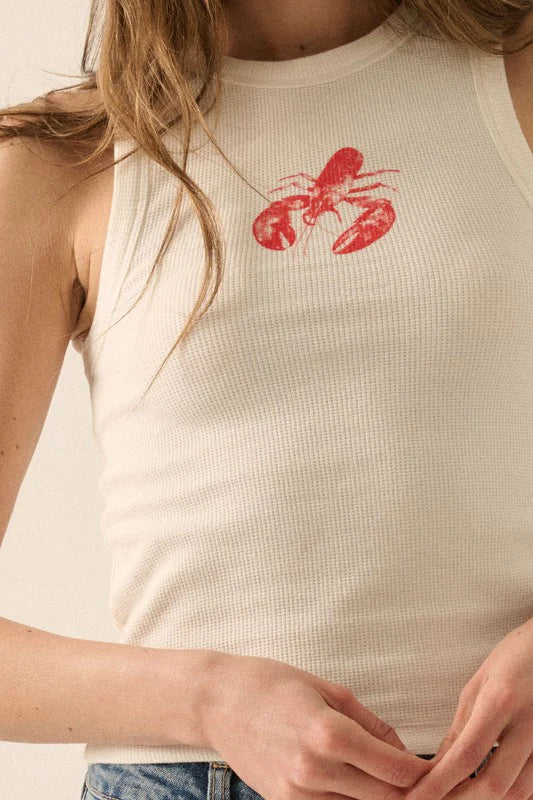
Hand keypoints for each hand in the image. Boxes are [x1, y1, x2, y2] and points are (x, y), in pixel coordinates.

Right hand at [206, 652, 432, 799]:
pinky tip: (356, 783)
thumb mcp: (328, 688)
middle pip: (385, 798)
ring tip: (390, 779)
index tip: (440, 768)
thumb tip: (401, 751)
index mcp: (328, 733)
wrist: (217, 701)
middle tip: (427, 779)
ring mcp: (297, 795)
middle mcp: (314, 770)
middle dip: (409, 791)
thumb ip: (369, 723)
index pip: (397, 770)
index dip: (425, 773)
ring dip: (380, 798)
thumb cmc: (271, 683)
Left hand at [405, 616, 532, 799]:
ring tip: (458, 797)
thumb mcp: (479, 684)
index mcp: (499, 702)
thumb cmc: (514, 658)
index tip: (417, 797)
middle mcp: (527, 725)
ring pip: (517, 791)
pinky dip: (510, 793)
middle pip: (494, 784)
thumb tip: (438, 762)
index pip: (465, 754)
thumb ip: (460, 726)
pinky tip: (490, 790)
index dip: (439, 783)